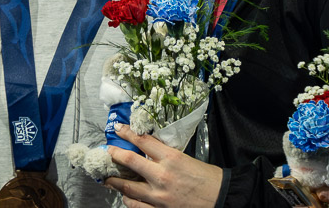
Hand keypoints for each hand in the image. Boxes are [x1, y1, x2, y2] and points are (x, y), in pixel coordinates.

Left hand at [104, 124, 222, 207]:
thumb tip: (147, 151)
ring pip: (127, 186)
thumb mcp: (185, 158)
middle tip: (108, 151)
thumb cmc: (208, 178)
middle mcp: (162, 176)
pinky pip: (135, 205)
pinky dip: (128, 199)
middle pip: (130, 161)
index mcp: (171, 158)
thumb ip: (165, 156)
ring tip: (108, 177)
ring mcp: (158, 196)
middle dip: (115, 154)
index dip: (127, 133)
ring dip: (114, 180)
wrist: (220, 198)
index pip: (143, 141)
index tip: (118, 129)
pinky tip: (126, 195)